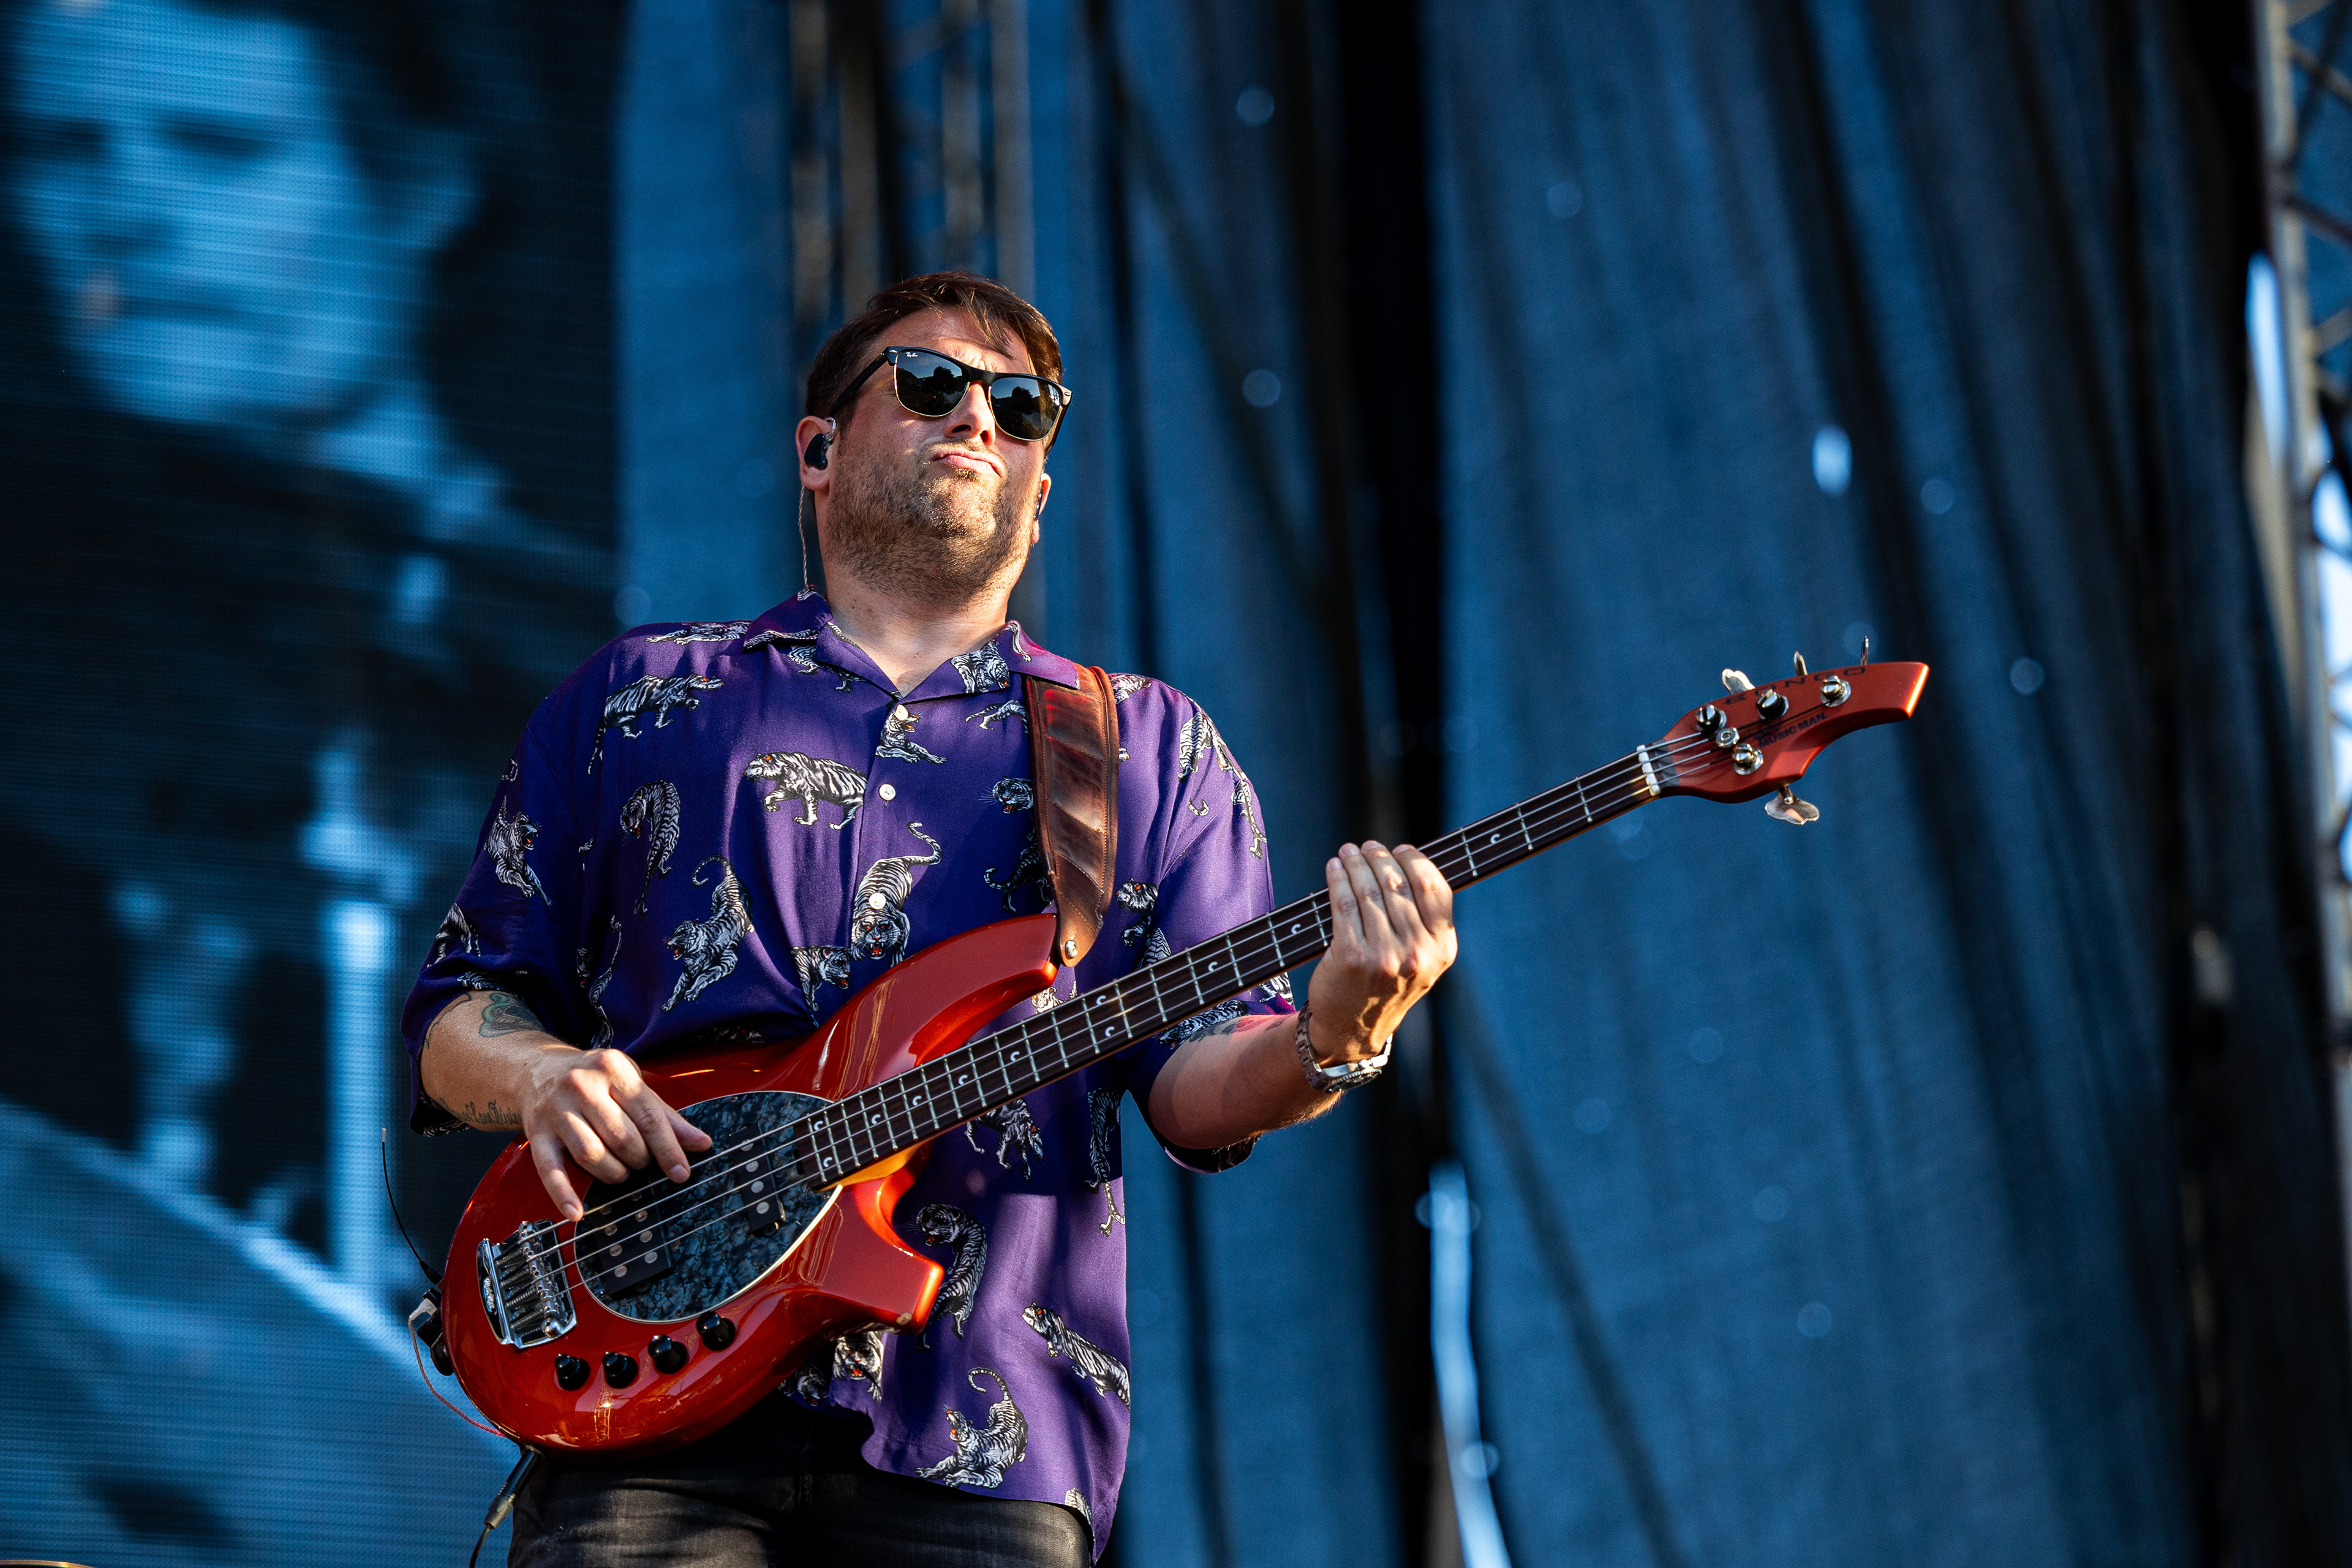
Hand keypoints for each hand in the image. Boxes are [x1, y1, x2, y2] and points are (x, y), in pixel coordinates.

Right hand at [521, 1047, 711, 1220]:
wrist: (536, 1070)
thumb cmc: (595, 1079)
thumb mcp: (631, 1082)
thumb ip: (664, 1114)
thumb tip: (701, 1143)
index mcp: (613, 1068)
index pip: (648, 1115)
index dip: (668, 1148)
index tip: (682, 1172)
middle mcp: (582, 1086)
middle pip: (621, 1136)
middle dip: (639, 1159)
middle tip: (643, 1162)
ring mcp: (555, 1110)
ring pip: (591, 1154)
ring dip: (613, 1173)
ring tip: (621, 1172)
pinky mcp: (536, 1132)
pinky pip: (549, 1169)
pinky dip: (563, 1194)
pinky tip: (577, 1214)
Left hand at [1307, 841, 1457, 1061]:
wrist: (1353, 1029)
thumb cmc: (1385, 985)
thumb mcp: (1420, 960)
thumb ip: (1423, 921)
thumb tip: (1408, 863)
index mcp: (1441, 949)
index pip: (1433, 889)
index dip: (1416, 861)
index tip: (1401, 849)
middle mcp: (1417, 953)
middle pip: (1398, 884)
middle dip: (1381, 858)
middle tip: (1369, 847)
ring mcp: (1384, 955)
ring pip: (1369, 891)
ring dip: (1356, 864)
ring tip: (1348, 852)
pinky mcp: (1351, 956)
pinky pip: (1343, 903)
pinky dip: (1337, 880)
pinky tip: (1335, 869)